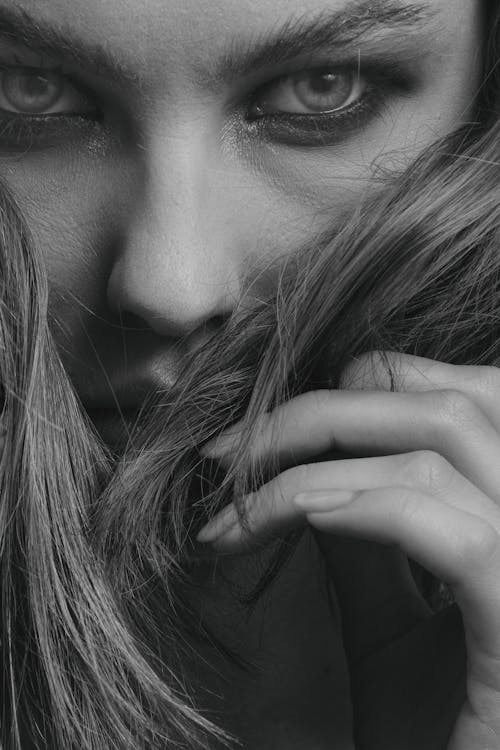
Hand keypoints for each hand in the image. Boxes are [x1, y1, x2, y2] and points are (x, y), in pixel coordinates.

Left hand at [197, 353, 499, 749]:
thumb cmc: (431, 737)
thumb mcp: (385, 625)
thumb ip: (362, 542)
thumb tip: (309, 471)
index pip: (460, 400)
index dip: (366, 389)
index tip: (272, 430)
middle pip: (446, 407)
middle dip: (322, 411)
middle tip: (232, 451)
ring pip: (442, 448)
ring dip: (314, 461)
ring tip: (236, 503)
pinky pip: (451, 530)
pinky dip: (357, 507)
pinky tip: (290, 520)